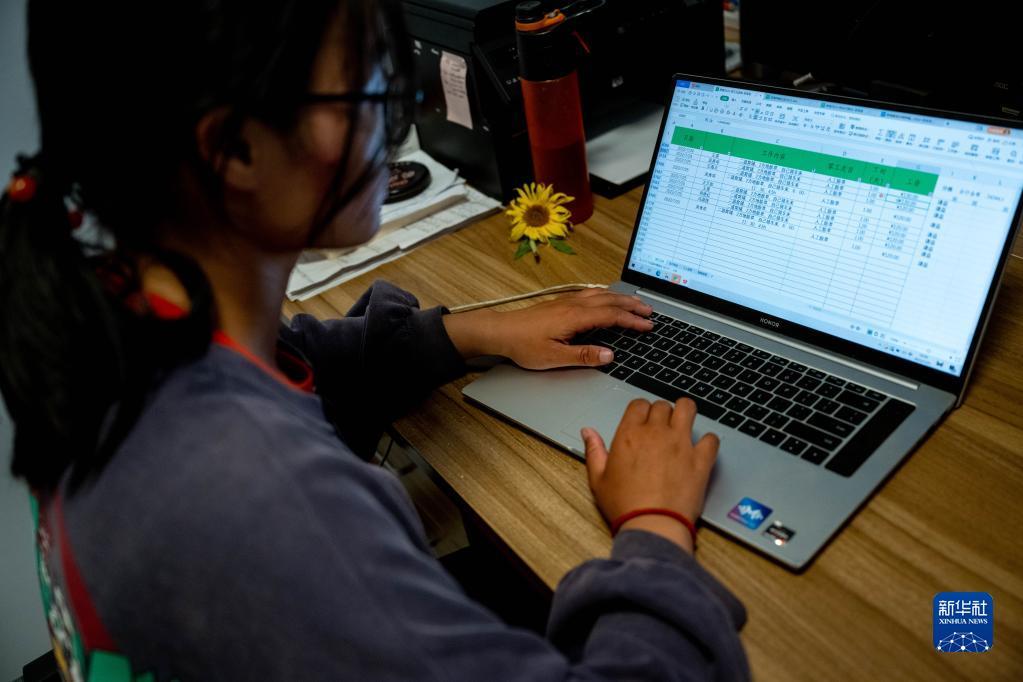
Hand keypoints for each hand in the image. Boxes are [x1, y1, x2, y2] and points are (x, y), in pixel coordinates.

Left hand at [442, 288, 652, 368]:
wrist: (501, 331)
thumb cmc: (523, 345)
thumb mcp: (554, 357)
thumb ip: (583, 356)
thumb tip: (609, 355)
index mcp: (575, 317)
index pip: (612, 316)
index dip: (632, 321)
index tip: (648, 325)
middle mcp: (573, 305)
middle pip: (610, 301)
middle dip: (632, 305)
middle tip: (650, 311)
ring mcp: (567, 302)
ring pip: (601, 295)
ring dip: (621, 298)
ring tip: (635, 303)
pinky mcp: (561, 303)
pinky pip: (590, 294)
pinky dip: (606, 294)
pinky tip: (607, 297)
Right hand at [582, 398, 718, 553]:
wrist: (652, 524)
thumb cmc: (624, 505)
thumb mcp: (598, 479)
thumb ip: (594, 451)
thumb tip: (588, 432)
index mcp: (630, 434)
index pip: (639, 404)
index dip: (641, 410)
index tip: (642, 421)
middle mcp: (657, 432)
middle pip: (662, 406)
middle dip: (661, 413)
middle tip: (661, 427)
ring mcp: (681, 443)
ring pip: (687, 409)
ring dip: (685, 412)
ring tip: (683, 423)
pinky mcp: (700, 459)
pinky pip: (711, 438)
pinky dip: (708, 441)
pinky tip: (702, 448)